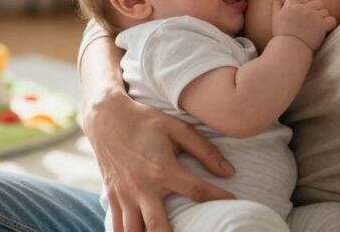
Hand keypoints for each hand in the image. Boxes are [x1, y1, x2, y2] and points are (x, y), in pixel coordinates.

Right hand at [83, 89, 235, 231]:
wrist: (106, 118)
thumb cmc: (145, 121)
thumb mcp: (177, 128)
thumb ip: (204, 150)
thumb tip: (229, 172)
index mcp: (163, 169)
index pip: (197, 191)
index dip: (218, 198)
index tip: (233, 201)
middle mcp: (143, 187)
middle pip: (159, 227)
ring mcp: (125, 195)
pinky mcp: (112, 198)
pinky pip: (116, 227)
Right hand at [271, 0, 336, 51]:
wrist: (290, 49)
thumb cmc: (282, 35)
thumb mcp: (275, 19)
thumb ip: (277, 6)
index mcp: (291, 6)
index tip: (303, 7)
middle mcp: (302, 9)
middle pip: (315, 0)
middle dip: (315, 7)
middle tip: (313, 16)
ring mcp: (313, 17)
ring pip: (324, 10)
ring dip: (322, 16)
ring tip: (317, 24)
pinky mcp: (321, 26)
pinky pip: (331, 19)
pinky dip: (330, 23)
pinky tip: (325, 28)